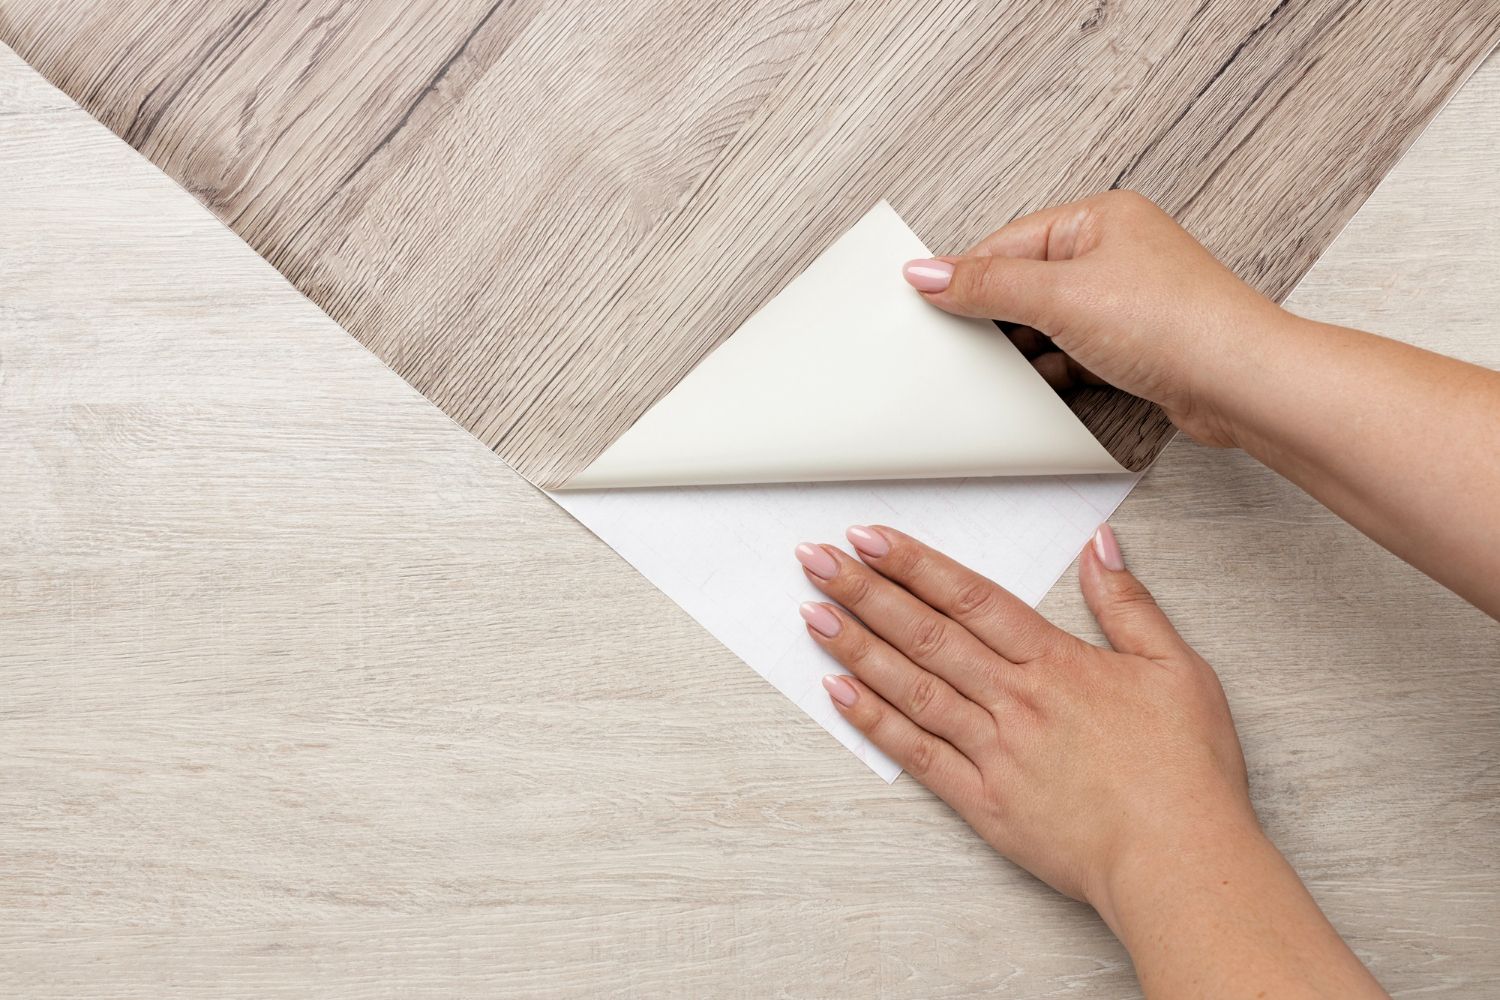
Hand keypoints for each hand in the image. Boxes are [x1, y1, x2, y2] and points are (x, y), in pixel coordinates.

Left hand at [796, 525, 1391, 997]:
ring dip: (857, 648)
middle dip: (865, 591)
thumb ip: (1128, 605)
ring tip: (812, 613)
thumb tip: (1101, 547)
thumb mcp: (1176, 669)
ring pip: (912, 687)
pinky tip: (838, 693)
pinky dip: (875, 722)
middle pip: (927, 633)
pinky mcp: (983, 801)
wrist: (1178, 861)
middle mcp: (1015, 700)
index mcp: (1057, 663)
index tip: (869, 537)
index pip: (971, 598)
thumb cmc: (1184, 771)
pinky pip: (918, 755)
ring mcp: (993, 751)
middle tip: (815, 559)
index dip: (915, 564)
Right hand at [901, 190, 1286, 446]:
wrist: (1241, 383)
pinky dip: (1056, 367)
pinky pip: (1075, 349)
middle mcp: (1115, 250)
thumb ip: (988, 285)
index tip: (924, 301)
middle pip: (1027, 280)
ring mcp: (1128, 298)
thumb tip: (928, 271)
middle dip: (997, 314)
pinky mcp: (1137, 342)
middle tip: (960, 340)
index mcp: (1099, 217)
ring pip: (1050, 319)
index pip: (1009, 242)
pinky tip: (1048, 382)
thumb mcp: (1061, 297)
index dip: (965, 274)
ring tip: (1012, 365)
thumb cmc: (1175, 323)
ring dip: (1028, 346)